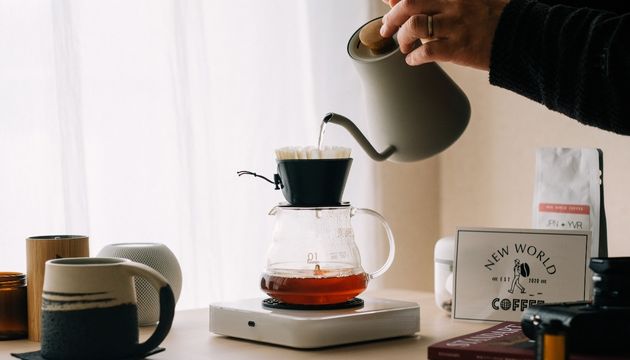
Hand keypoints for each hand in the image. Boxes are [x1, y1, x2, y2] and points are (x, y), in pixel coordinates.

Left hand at [380, 0, 508, 69]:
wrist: (520, 37)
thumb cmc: (491, 18)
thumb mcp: (466, 0)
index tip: (388, 2)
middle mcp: (453, 4)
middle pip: (409, 4)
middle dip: (392, 18)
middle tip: (387, 29)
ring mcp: (456, 26)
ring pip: (415, 27)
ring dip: (403, 38)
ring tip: (404, 46)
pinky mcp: (459, 48)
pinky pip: (427, 52)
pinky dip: (414, 57)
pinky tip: (413, 60)